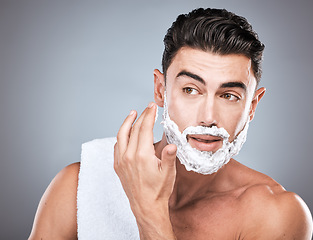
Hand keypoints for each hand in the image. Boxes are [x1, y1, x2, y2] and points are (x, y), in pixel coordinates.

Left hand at [114, 102, 176, 237]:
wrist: (146, 207)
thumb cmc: (158, 191)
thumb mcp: (168, 173)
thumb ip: (169, 157)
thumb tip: (172, 146)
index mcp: (142, 155)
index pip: (144, 129)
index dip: (149, 116)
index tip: (152, 107)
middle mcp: (128, 156)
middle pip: (133, 129)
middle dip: (141, 116)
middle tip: (147, 108)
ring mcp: (121, 161)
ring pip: (121, 136)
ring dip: (127, 123)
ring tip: (132, 114)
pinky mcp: (118, 166)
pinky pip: (117, 146)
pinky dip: (121, 136)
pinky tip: (125, 134)